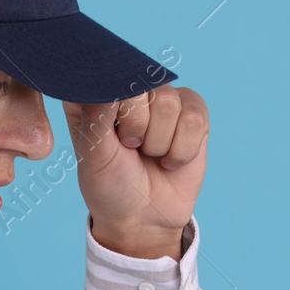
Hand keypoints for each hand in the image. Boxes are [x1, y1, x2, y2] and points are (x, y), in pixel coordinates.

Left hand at [62, 85, 208, 257]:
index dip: (115, 108)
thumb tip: (112, 82)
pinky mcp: (192, 112)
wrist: (142, 216)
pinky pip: (195, 119)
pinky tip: (170, 160)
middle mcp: (129, 88)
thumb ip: (98, 115)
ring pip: (169, 102)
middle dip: (137, 127)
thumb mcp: (93, 154)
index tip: (114, 137)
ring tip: (149, 154)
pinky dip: (182, 150)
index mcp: (94, 93)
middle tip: (131, 148)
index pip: (107, 73)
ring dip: (159, 142)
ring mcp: (162, 98)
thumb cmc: (109, 183)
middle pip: (142, 85)